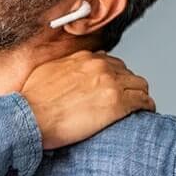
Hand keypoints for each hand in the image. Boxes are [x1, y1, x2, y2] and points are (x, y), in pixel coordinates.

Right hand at [19, 50, 154, 150]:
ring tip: (137, 108)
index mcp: (84, 59)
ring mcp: (110, 84)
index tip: (111, 88)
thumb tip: (62, 75)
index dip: (113, 77)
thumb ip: (62, 69)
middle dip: (127, 86)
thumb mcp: (46, 73)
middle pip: (127, 73)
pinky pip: (143, 102)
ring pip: (139, 85)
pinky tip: (144, 114)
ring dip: (138, 96)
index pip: (110, 63)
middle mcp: (100, 66)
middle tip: (124, 101)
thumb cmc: (31, 101)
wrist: (29, 116)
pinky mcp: (117, 104)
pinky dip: (146, 107)